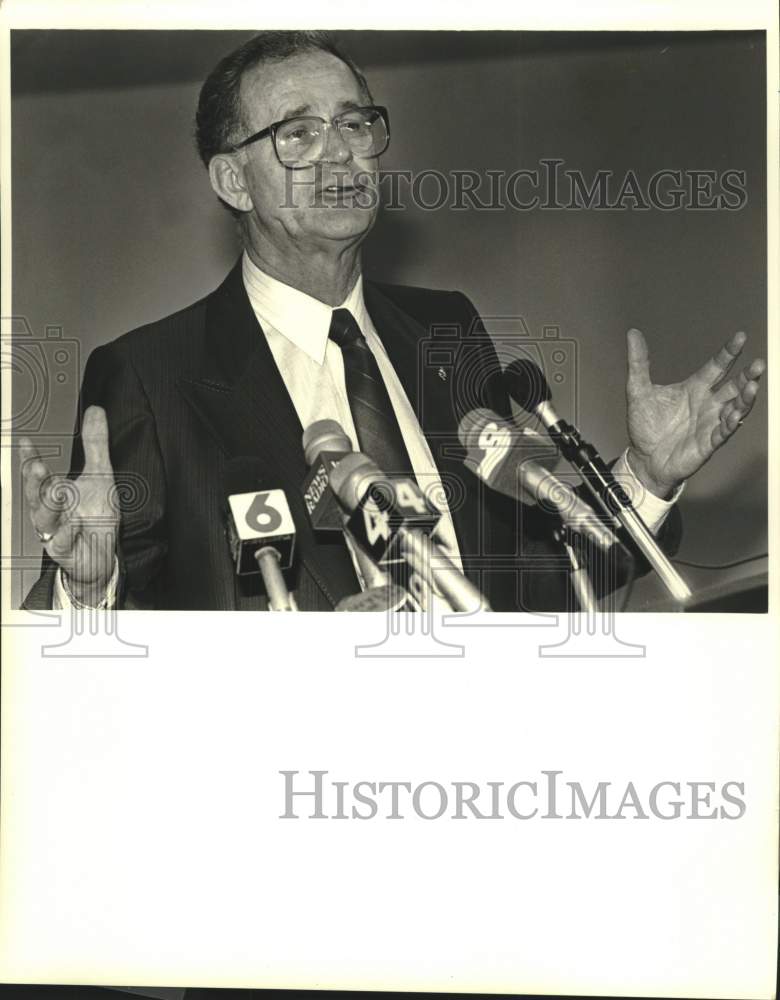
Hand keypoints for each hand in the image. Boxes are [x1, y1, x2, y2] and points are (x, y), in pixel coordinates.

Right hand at [20, 406, 118, 603]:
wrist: (101, 555)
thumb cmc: (95, 517)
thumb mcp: (102, 476)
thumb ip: (96, 445)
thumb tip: (96, 412)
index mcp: (53, 491)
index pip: (38, 473)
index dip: (30, 458)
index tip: (27, 442)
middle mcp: (49, 511)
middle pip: (35, 495)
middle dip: (34, 480)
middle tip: (37, 466)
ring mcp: (55, 532)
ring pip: (45, 519)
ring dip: (50, 505)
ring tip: (59, 492)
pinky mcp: (65, 551)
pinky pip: (63, 542)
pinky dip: (68, 531)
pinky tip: (75, 521)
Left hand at [625, 328, 764, 498]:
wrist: (642, 458)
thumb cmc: (645, 426)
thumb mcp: (638, 391)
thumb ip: (638, 363)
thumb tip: (633, 334)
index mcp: (695, 388)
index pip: (717, 366)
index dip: (729, 352)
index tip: (740, 337)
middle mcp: (707, 403)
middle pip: (734, 386)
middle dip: (747, 375)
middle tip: (758, 364)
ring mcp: (710, 423)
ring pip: (735, 407)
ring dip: (745, 398)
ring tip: (752, 386)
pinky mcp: (708, 443)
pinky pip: (724, 431)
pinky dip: (731, 423)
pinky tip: (736, 414)